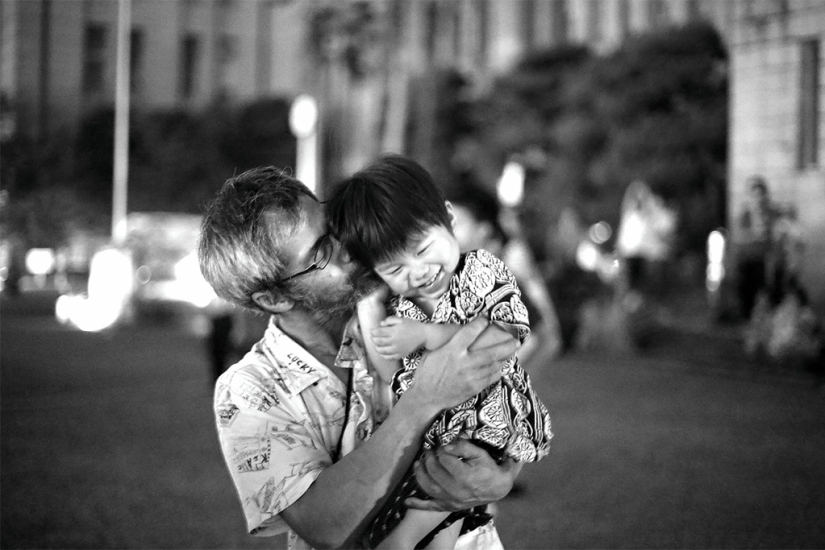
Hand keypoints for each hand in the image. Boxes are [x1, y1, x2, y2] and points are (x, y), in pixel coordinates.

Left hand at [371, 317, 424, 358]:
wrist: (424, 336)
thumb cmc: (413, 326)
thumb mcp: (402, 319)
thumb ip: (390, 320)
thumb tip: (380, 324)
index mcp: (394, 331)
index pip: (378, 332)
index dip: (373, 332)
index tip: (372, 331)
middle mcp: (394, 341)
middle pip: (379, 342)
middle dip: (373, 339)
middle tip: (372, 338)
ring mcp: (397, 349)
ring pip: (382, 351)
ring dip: (377, 348)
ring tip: (376, 345)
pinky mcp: (401, 354)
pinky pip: (389, 357)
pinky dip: (384, 356)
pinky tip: (382, 353)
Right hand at [404, 318, 517, 414]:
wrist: (425, 397)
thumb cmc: (427, 373)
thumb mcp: (432, 353)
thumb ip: (447, 343)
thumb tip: (457, 332)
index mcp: (452, 350)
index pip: (470, 332)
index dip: (481, 323)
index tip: (487, 318)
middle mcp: (464, 362)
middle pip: (491, 352)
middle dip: (506, 345)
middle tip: (515, 340)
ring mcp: (470, 376)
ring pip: (494, 365)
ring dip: (505, 358)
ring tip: (512, 351)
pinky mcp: (473, 388)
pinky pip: (491, 378)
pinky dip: (498, 371)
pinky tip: (502, 366)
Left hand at [405, 441, 522, 511]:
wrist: (497, 489)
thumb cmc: (488, 468)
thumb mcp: (480, 453)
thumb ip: (463, 447)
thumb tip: (446, 445)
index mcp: (466, 477)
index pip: (445, 459)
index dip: (441, 450)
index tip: (441, 446)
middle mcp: (457, 491)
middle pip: (434, 472)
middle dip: (429, 458)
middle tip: (429, 450)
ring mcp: (451, 501)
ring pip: (428, 487)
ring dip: (419, 474)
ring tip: (418, 463)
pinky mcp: (448, 507)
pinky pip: (431, 507)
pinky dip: (418, 505)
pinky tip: (407, 501)